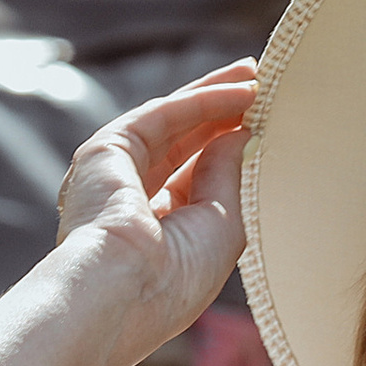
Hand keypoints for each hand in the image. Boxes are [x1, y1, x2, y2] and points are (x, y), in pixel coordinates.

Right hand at [55, 61, 255, 347]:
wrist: (124, 289)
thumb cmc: (177, 277)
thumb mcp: (223, 224)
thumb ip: (229, 175)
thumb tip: (240, 133)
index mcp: (153, 234)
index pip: (191, 178)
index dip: (224, 148)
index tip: (260, 123)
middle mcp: (128, 203)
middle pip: (181, 145)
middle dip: (220, 114)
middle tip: (258, 84)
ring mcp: (113, 175)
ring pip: (169, 122)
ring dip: (213, 96)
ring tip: (254, 75)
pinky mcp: (105, 151)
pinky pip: (161, 114)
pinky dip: (202, 100)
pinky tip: (239, 90)